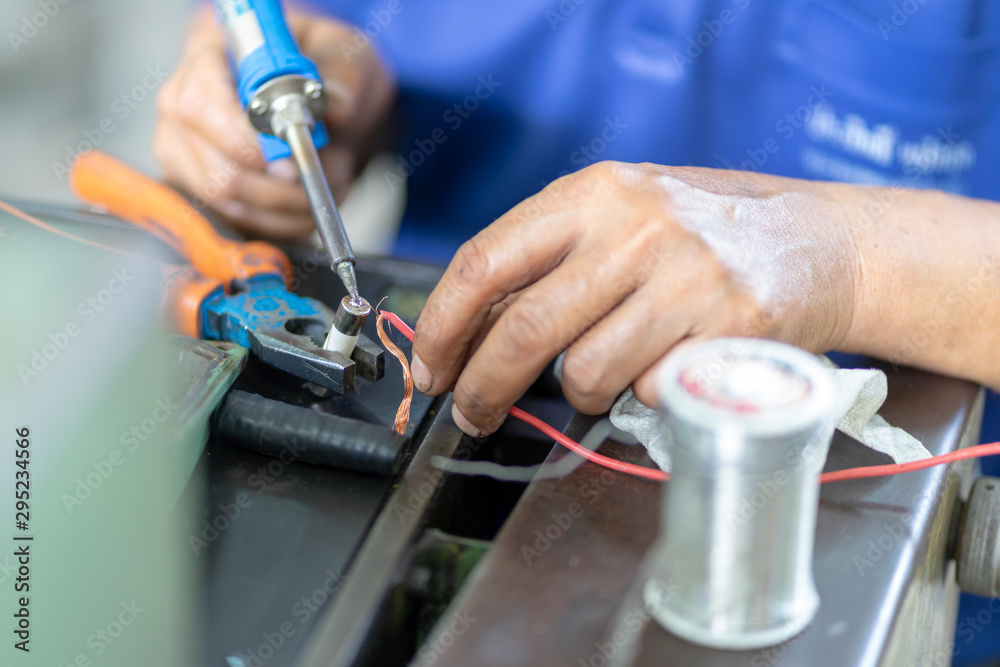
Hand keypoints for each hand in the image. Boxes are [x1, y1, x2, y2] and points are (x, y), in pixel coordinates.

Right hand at [154, 7, 394, 237]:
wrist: (319, 98)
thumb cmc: (320, 67)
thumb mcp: (343, 54)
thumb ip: (342, 76)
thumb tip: (333, 105)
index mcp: (209, 55)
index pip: (198, 103)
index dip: (241, 140)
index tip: (286, 158)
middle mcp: (183, 105)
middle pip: (214, 169)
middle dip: (277, 187)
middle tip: (319, 174)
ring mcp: (185, 151)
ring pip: (228, 202)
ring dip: (290, 205)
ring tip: (331, 180)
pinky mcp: (201, 187)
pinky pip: (241, 221)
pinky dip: (286, 221)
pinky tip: (313, 200)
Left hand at [411, 161, 859, 435]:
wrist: (821, 241)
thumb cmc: (703, 235)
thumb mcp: (620, 219)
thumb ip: (550, 261)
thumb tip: (468, 330)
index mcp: (594, 193)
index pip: (486, 261)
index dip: (443, 325)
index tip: (429, 367)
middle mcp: (637, 227)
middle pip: (525, 329)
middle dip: (484, 388)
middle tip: (472, 413)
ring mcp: (688, 277)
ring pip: (587, 373)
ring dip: (579, 394)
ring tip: (606, 375)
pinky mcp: (731, 328)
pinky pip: (649, 392)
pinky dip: (643, 396)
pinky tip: (668, 366)